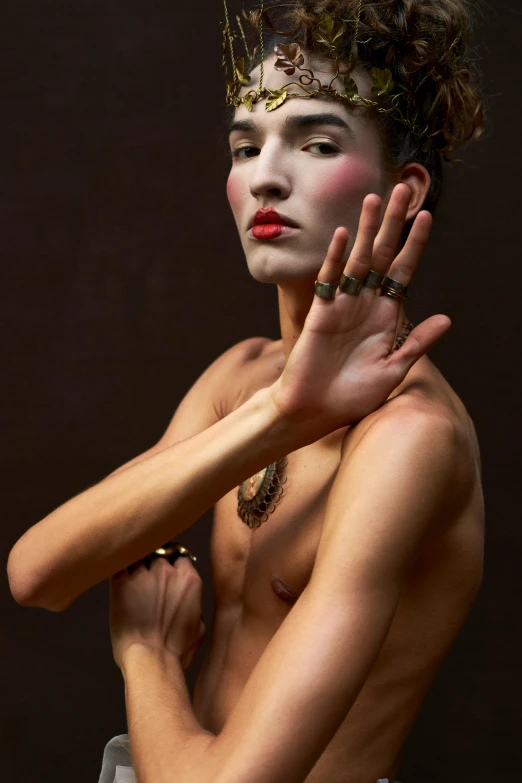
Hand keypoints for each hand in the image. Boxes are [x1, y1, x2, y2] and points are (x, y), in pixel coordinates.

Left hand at [109, 556, 205, 672]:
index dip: (173, 566)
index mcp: (189, 580)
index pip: (180, 558)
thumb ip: (195, 607)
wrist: (151, 661)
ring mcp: (143, 575)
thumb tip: (191, 605)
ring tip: (131, 580)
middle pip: (159, 555)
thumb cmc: (176, 652)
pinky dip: (118, 567)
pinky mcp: (120, 583)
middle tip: (148, 581)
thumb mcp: (199, 629)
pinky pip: (118, 565)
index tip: (167, 575)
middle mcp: (167, 571)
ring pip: (138, 557)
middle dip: (154, 566)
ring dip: (136, 567)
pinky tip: (116, 575)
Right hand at [270, 184, 450, 434]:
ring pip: (359, 260)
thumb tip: (447, 319)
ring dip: (367, 230)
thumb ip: (416, 343)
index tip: (427, 216)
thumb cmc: (354, 395)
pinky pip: (330, 280)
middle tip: (403, 189)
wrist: (315, 410)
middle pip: (383, 255)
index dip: (415, 244)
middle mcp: (366, 303)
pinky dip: (337, 258)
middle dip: (393, 223)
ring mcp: (343, 305)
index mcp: (387, 315)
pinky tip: (346, 236)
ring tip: (374, 198)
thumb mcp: (392, 370)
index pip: (404, 271)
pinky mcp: (322, 313)